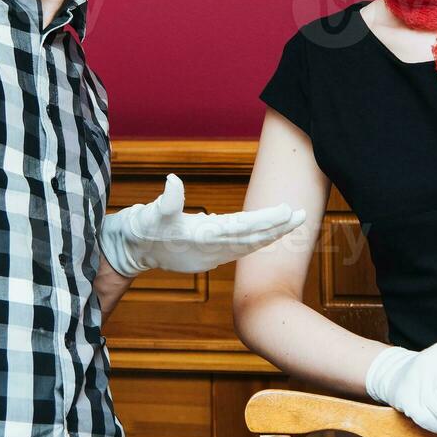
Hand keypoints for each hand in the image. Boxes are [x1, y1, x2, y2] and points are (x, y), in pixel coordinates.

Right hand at [98, 173, 304, 277]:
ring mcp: (212, 254)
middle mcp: (212, 248)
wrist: (132, 251)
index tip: (286, 211)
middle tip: (303, 215)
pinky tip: (269, 233)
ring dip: (272, 234)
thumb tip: (173, 181)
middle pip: (253, 239)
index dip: (266, 220)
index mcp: (203, 236)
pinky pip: (240, 247)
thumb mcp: (150, 214)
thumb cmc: (142, 229)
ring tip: (292, 221)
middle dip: (279, 228)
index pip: (243, 228)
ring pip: (249, 244)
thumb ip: (165, 201)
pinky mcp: (209, 254)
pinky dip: (257, 240)